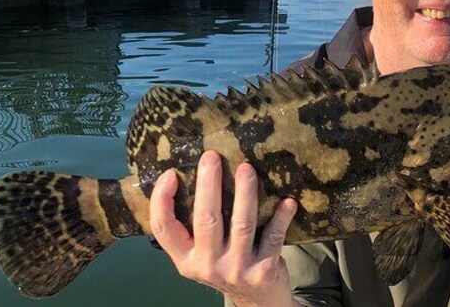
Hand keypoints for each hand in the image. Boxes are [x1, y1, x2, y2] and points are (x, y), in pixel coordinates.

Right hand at [149, 151, 298, 306]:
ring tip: (246, 168)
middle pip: (206, 219)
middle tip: (211, 156)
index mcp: (185, 259)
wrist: (257, 299)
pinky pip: (273, 237)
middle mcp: (207, 265)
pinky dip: (281, 218)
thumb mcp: (201, 253)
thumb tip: (194, 174)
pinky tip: (288, 201)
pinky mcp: (263, 271)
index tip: (171, 173)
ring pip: (241, 224)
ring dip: (245, 193)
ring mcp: (236, 269)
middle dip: (209, 185)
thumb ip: (194, 226)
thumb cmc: (225, 263)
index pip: (163, 229)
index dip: (162, 200)